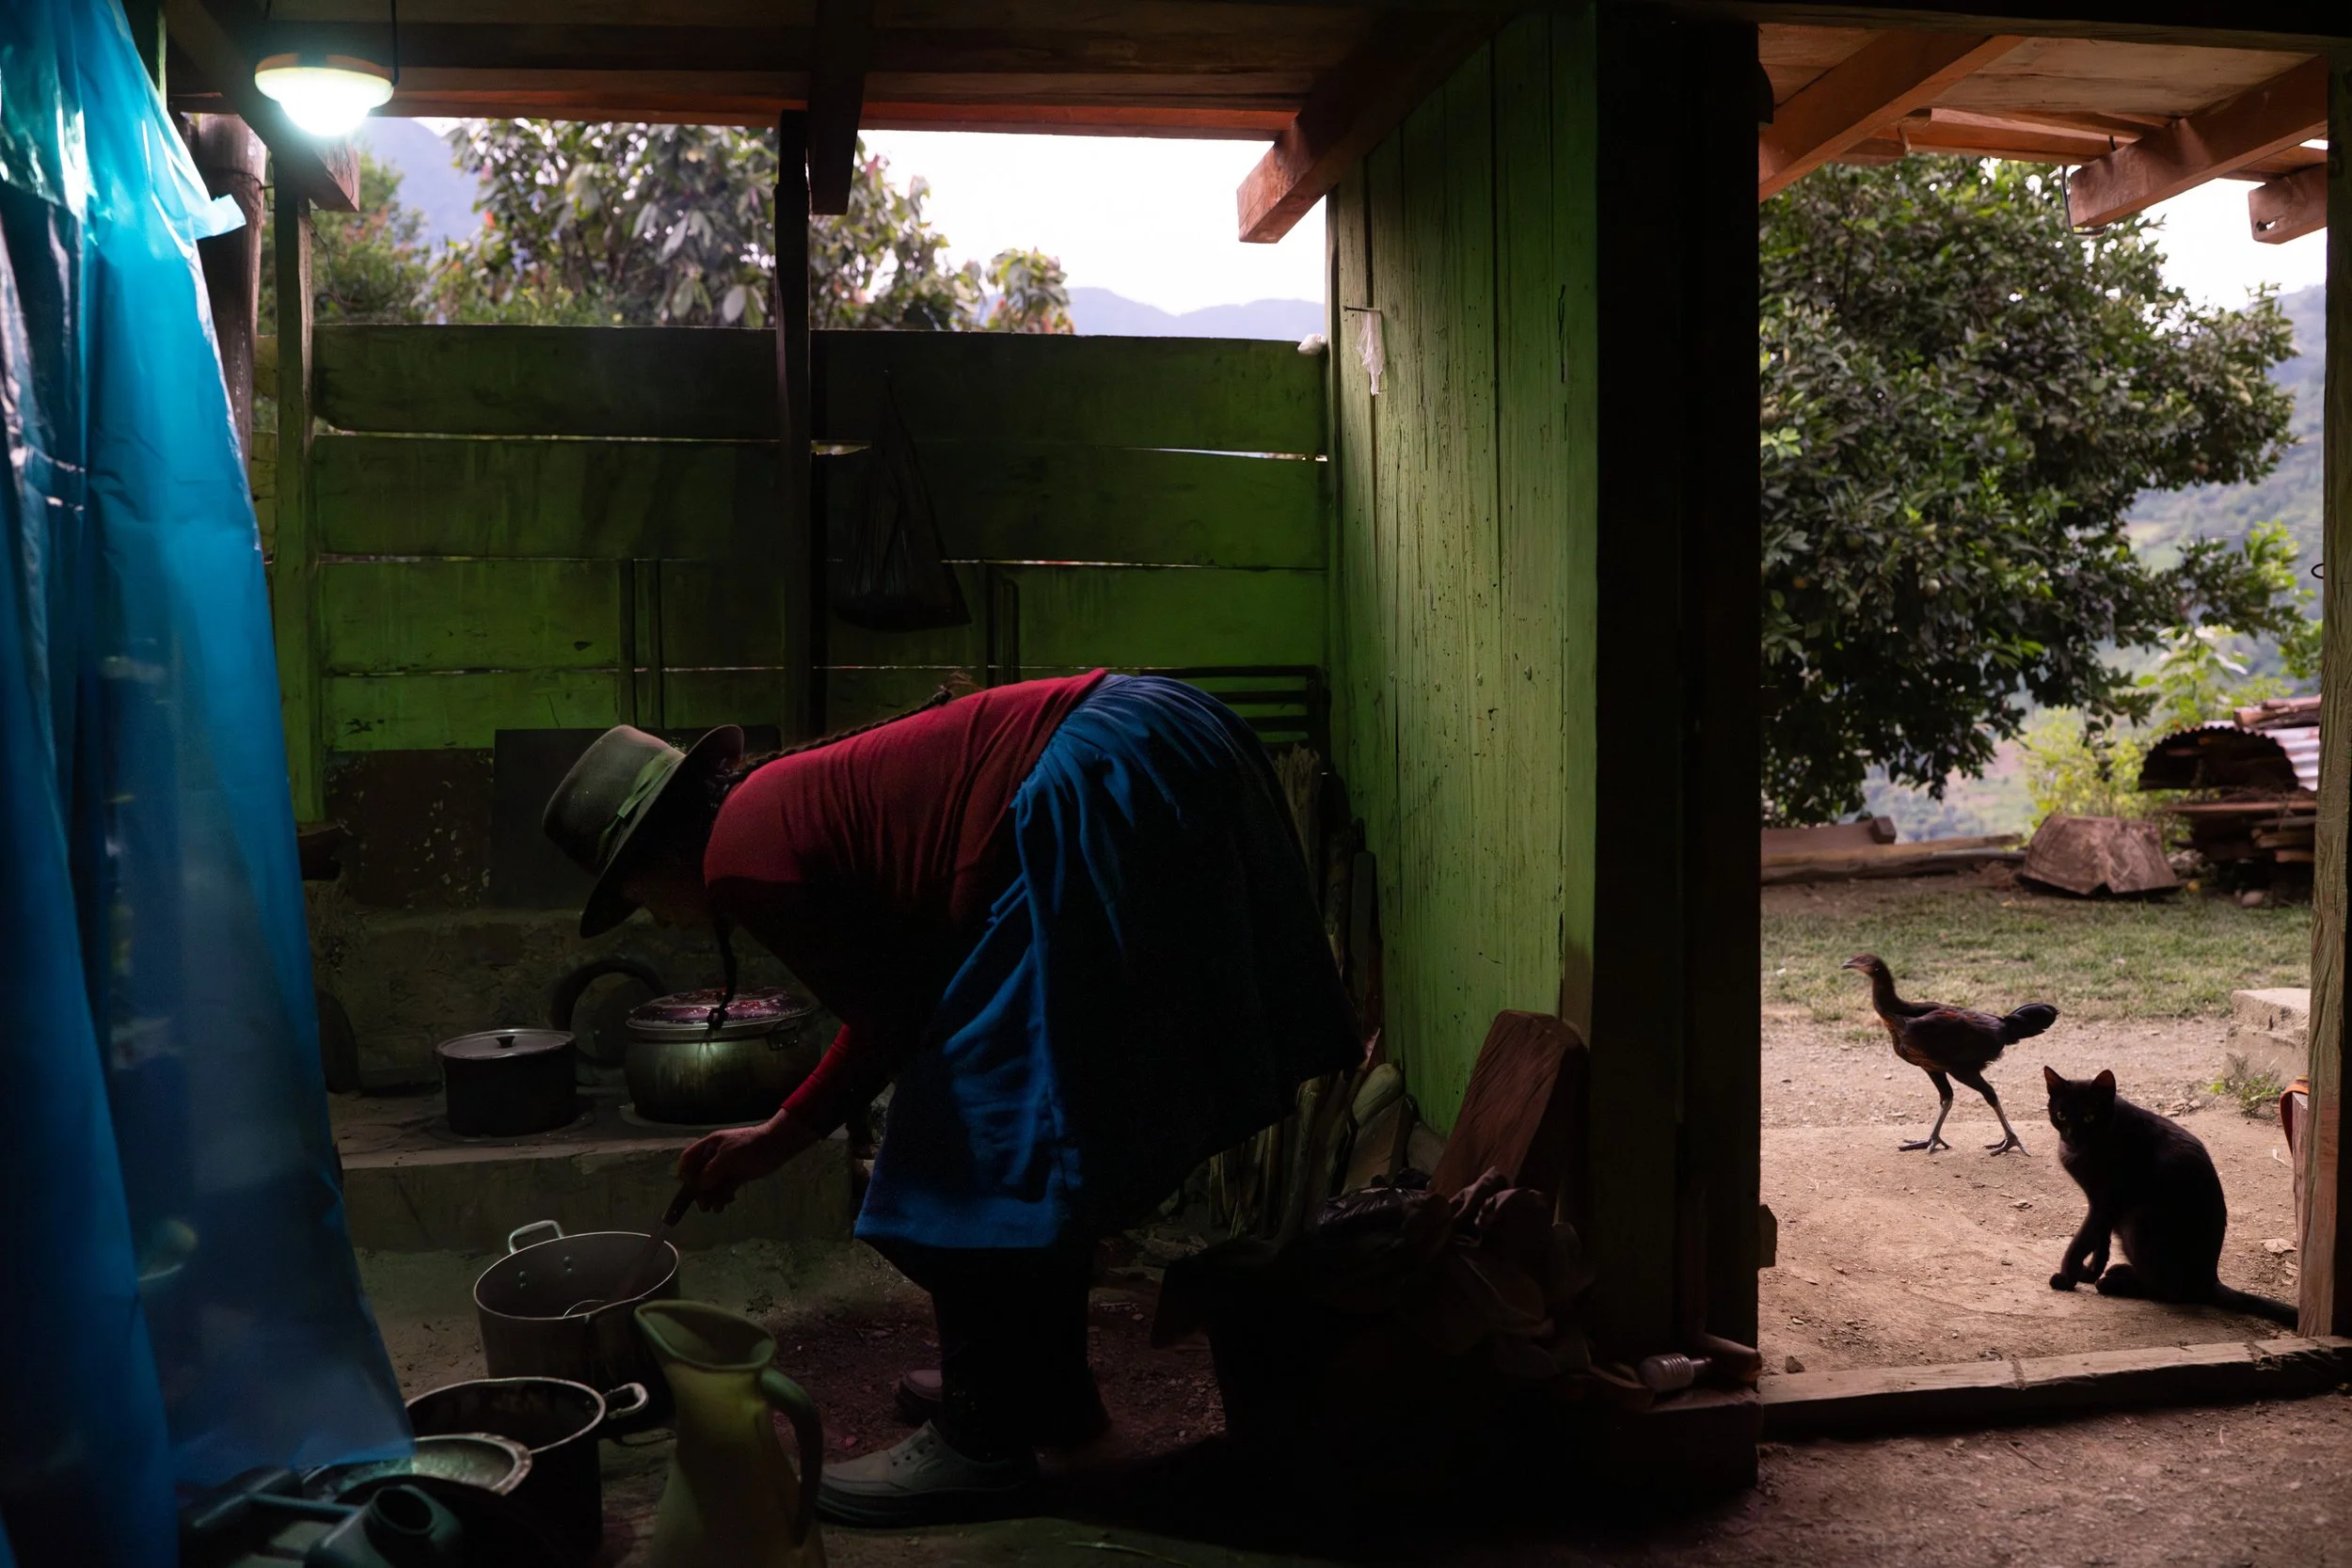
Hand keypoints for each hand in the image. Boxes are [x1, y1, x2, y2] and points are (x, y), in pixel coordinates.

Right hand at [676, 1123, 790, 1211]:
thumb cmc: (751, 1146)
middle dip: (699, 1192)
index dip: (686, 1174)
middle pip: (698, 1176)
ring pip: (711, 1185)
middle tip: (704, 1206)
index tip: (691, 1187)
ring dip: (712, 1197)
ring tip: (718, 1207)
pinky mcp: (736, 1176)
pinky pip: (723, 1189)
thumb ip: (711, 1171)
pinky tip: (728, 1201)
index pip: (687, 1160)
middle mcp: (714, 1157)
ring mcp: (725, 1167)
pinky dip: (723, 1196)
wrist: (777, 1145)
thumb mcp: (728, 1156)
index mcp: (709, 1146)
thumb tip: (699, 1186)